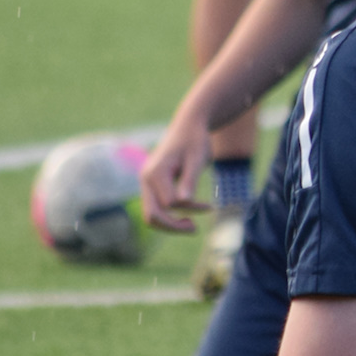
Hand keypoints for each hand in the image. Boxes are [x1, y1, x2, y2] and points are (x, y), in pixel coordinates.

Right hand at [142, 110, 212, 233]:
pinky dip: (170, 214)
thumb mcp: (197, 159)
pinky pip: (156, 207)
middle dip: (172, 226)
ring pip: (151, 214)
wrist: (189, 125)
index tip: (210, 206)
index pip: (169, 203)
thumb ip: (190, 180)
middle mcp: (146, 178)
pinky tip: (189, 213)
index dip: (190, 208)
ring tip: (192, 226)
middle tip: (194, 230)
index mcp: (155, 172)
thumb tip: (183, 203)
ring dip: (170, 223)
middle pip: (151, 215)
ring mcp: (147, 182)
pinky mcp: (152, 185)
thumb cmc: (196, 140)